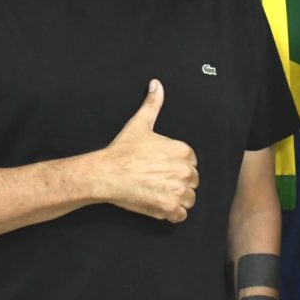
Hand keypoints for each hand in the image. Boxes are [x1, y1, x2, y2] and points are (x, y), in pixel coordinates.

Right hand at [99, 80, 198, 222]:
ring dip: (178, 200)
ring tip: (159, 194)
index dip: (177, 166)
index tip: (162, 168)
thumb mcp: (140, 123)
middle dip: (179, 183)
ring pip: (189, 199)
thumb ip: (152, 104)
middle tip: (158, 182)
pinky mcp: (170, 208)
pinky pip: (180, 215)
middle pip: (192, 181)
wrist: (107, 173)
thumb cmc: (123, 150)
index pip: (191, 162)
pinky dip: (172, 214)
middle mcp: (185, 170)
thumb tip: (157, 84)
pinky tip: (158, 207)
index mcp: (183, 151)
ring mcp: (178, 191)